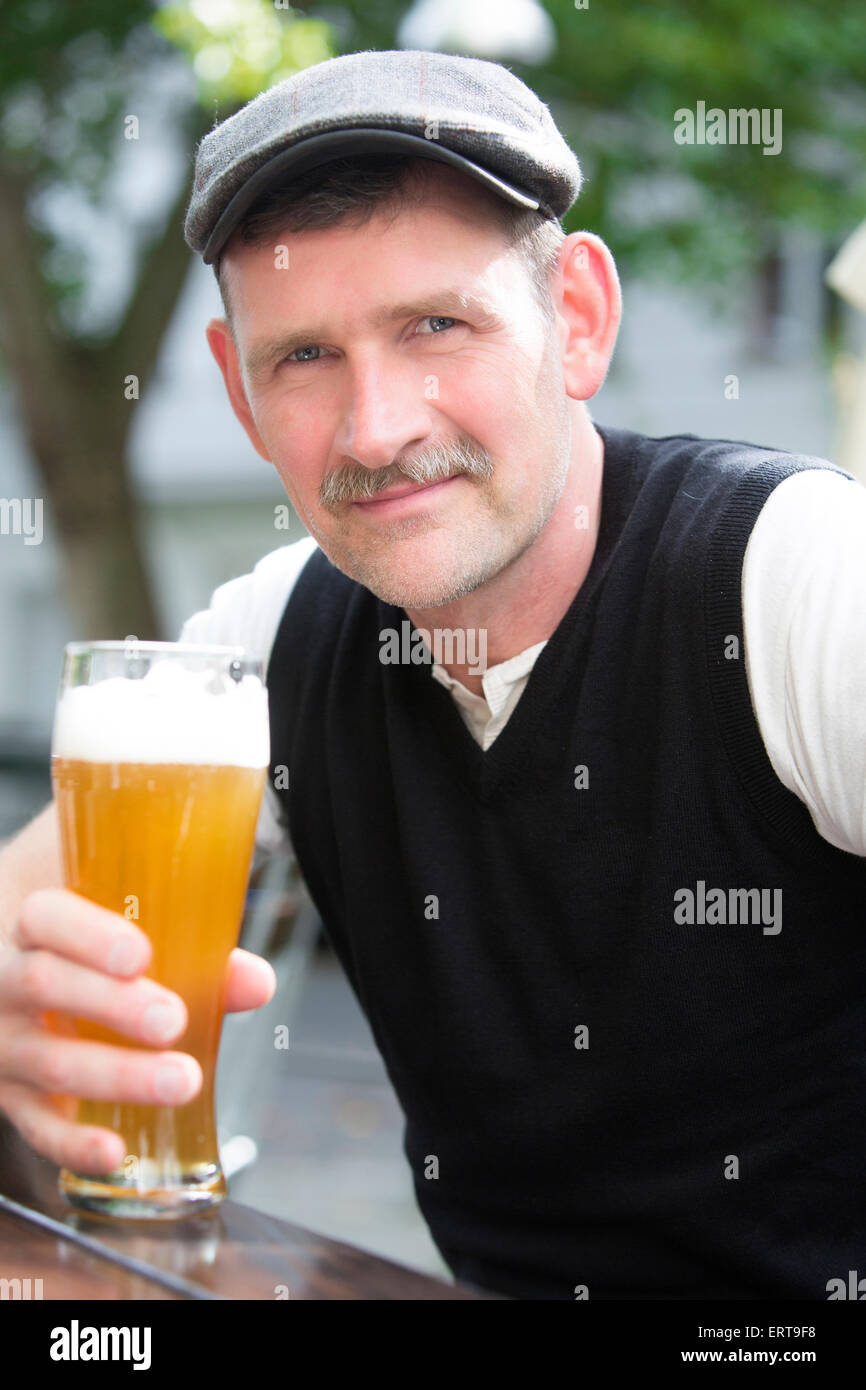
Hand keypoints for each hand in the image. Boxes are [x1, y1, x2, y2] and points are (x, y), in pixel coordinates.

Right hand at [0, 888, 275, 1174]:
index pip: (46, 919)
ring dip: (117, 1075)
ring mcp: (5, 1044)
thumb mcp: (120, 928)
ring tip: (180, 1081)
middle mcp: (6, 983)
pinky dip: (73, 1144)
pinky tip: (114, 1150)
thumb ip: (190, 945)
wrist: (20, 982)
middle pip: (45, 985)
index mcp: (34, 926)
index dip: (89, 936)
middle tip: (173, 1021)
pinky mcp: (11, 1099)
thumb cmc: (82, 947)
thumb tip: (256, 982)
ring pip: (49, 1061)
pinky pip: (37, 1127)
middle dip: (111, 1005)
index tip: (141, 955)